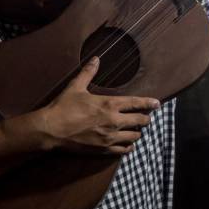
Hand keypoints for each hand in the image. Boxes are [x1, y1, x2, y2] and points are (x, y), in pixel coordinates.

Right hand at [38, 57, 160, 154]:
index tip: (157, 104)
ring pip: (134, 136)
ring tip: (136, 130)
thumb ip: (88, 73)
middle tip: (146, 118)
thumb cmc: (63, 107)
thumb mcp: (76, 87)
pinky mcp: (103, 149)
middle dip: (145, 119)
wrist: (50, 130)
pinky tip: (128, 144)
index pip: (136, 104)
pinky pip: (123, 150)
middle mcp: (114, 121)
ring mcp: (110, 137)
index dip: (149, 103)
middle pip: (140, 121)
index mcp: (109, 104)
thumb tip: (96, 59)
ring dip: (137, 132)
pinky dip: (128, 146)